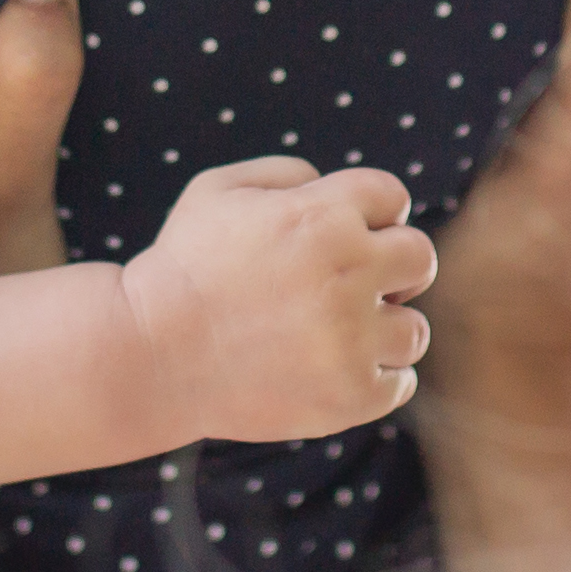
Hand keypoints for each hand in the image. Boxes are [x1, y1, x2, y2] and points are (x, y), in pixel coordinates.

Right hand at [121, 158, 435, 443]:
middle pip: (420, 258)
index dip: (369, 213)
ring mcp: (352, 340)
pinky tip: (334, 370)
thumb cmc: (183, 267)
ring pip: (413, 330)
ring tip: (336, 335)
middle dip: (392, 267)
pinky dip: (374, 379)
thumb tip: (336, 190)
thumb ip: (287, 175)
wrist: (150, 355)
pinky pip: (399, 382)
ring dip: (382, 329)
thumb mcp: (218, 190)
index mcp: (323, 216)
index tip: (342, 236)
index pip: (393, 197)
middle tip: (353, 285)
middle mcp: (349, 274)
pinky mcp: (350, 396)